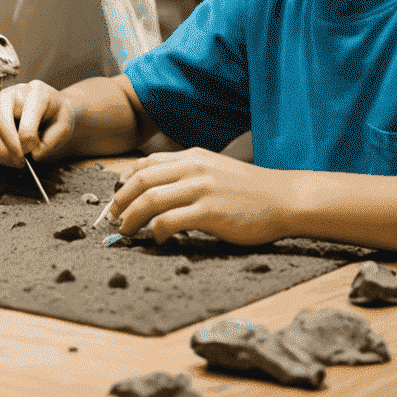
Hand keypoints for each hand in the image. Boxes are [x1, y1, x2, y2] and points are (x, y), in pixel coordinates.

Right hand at [0, 81, 74, 166]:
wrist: (50, 110)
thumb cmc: (57, 117)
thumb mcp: (65, 127)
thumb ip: (52, 141)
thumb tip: (33, 154)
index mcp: (36, 91)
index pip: (26, 114)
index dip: (29, 138)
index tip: (35, 150)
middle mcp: (13, 92)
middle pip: (0, 115)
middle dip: (8, 144)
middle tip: (20, 161)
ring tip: (12, 160)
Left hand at [107, 148, 297, 246]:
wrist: (282, 198)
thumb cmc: (248, 189)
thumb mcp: (213, 168)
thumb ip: (186, 172)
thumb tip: (156, 186)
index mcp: (190, 157)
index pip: (145, 164)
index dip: (125, 181)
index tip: (117, 196)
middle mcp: (192, 168)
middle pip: (141, 181)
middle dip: (121, 200)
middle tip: (114, 216)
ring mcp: (200, 189)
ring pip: (150, 200)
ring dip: (133, 217)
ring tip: (127, 230)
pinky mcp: (210, 212)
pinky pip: (170, 221)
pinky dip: (156, 231)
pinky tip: (156, 239)